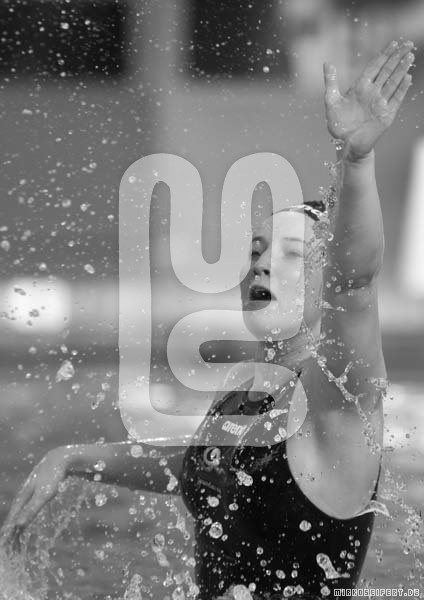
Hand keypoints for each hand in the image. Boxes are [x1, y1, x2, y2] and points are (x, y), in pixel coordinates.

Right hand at [0, 447, 69, 552]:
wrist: (60, 458)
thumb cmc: (54, 476)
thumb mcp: (44, 495)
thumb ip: (32, 510)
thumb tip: (18, 526)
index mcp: (22, 499)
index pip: (11, 521)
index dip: (8, 535)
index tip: (4, 548)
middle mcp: (22, 496)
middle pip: (14, 519)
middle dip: (11, 535)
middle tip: (11, 551)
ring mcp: (28, 493)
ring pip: (19, 514)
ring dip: (17, 529)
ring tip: (16, 542)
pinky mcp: (35, 491)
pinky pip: (26, 509)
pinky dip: (23, 519)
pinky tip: (23, 523)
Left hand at [324, 40, 413, 159]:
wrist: (345, 144)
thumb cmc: (338, 124)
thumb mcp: (331, 101)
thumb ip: (331, 82)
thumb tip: (327, 62)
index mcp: (360, 87)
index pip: (375, 67)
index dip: (384, 55)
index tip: (393, 43)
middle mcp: (372, 92)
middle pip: (387, 70)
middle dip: (397, 57)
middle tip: (408, 44)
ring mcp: (380, 103)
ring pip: (393, 82)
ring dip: (401, 69)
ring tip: (409, 56)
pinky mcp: (386, 115)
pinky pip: (395, 99)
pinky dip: (401, 89)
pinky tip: (407, 77)